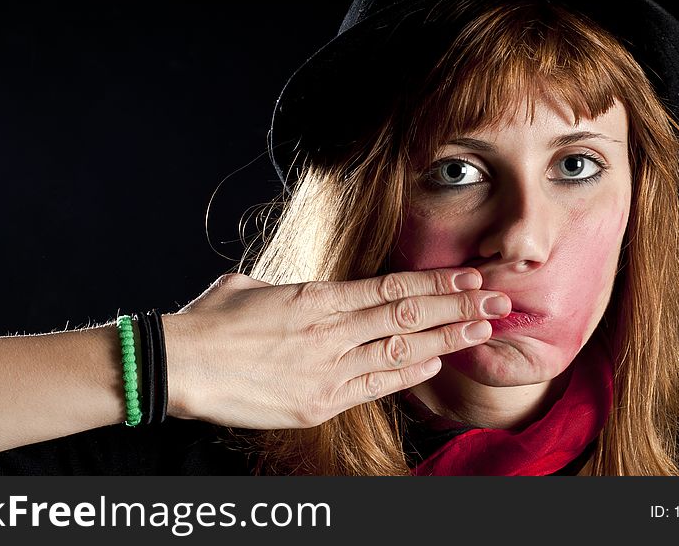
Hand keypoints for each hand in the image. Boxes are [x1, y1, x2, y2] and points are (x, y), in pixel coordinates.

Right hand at [164, 268, 510, 428]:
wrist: (180, 365)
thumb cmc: (209, 322)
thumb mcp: (249, 288)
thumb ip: (285, 289)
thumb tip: (295, 291)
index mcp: (317, 297)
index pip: (392, 287)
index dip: (436, 283)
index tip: (469, 276)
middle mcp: (331, 330)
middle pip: (408, 316)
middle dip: (458, 307)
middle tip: (498, 299)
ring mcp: (328, 368)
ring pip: (401, 351)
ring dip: (447, 339)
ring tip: (484, 329)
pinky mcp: (319, 402)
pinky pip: (375, 386)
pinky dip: (409, 375)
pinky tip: (437, 364)